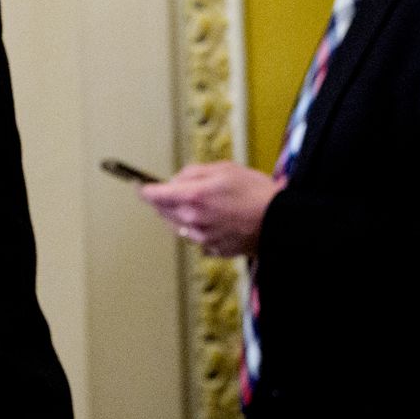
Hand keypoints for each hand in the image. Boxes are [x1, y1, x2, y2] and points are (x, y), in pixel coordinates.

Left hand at [138, 162, 283, 256]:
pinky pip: (195, 238)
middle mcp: (193, 220)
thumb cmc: (256, 192)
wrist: (280, 222)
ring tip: (198, 205)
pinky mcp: (213, 249)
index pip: (154, 195)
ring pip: (177, 227)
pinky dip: (197, 228)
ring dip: (178, 215)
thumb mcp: (224, 169)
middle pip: (162, 212)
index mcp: (193, 197)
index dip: (144, 189)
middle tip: (170, 192)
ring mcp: (202, 237)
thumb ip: (193, 173)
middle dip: (162, 201)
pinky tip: (213, 220)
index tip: (139, 186)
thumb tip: (175, 180)